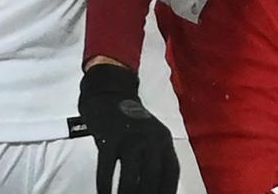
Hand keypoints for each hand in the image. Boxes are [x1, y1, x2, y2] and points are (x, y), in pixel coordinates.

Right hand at [78, 63, 178, 193]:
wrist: (108, 93)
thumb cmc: (130, 123)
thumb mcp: (150, 137)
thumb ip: (155, 159)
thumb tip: (153, 189)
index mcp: (164, 139)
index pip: (172, 172)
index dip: (167, 191)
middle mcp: (150, 138)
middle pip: (153, 177)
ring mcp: (130, 137)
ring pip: (131, 175)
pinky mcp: (109, 137)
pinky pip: (107, 167)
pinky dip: (105, 184)